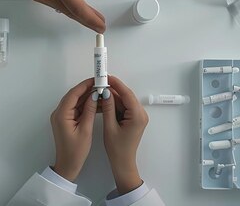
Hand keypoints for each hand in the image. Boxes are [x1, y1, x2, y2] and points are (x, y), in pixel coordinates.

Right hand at [12, 0, 105, 32]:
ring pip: (63, 10)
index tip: (100, 25)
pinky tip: (74, 7)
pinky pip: (55, 6)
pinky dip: (66, 7)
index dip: (90, 19)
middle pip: (71, 13)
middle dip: (87, 21)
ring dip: (77, 14)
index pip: (77, 7)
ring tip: (91, 16)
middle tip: (99, 26)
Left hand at [50, 78, 98, 180]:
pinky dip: (86, 105)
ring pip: (76, 101)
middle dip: (87, 89)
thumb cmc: (75, 152)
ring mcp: (62, 116)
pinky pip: (76, 108)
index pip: (73, 94)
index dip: (85, 85)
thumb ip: (90, 111)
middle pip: (74, 96)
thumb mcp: (86, 130)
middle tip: (101, 84)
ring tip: (102, 92)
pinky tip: (97, 103)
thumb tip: (95, 95)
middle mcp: (59, 113)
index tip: (96, 80)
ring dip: (88, 97)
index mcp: (61, 115)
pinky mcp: (66, 120)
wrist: (67, 165)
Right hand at [101, 76, 148, 193]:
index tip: (106, 77)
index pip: (127, 94)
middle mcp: (141, 114)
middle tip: (100, 83)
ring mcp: (138, 116)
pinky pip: (124, 107)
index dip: (116, 84)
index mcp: (138, 116)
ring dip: (112, 97)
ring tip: (99, 93)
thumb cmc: (117, 149)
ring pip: (124, 101)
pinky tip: (104, 103)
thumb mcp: (110, 127)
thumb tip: (105, 92)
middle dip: (113, 90)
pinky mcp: (134, 119)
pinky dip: (114, 105)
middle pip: (126, 96)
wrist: (123, 163)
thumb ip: (108, 108)